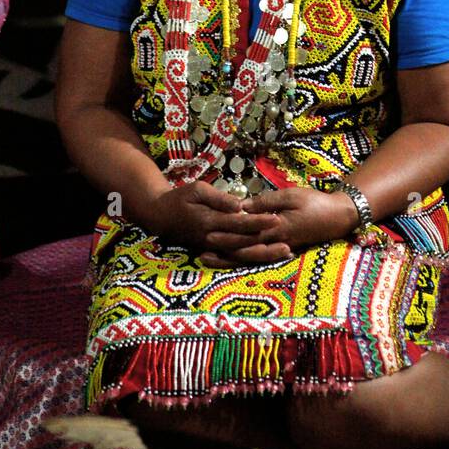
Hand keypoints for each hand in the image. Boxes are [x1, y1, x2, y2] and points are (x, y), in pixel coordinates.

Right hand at [148, 181, 292, 264]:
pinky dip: (250, 258)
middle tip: (289, 242)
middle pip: (243, 244)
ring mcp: (212, 247)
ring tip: (285, 252)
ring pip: (240, 255)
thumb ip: (218, 198)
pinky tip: (266, 255)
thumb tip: (239, 206)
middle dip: (267, 243)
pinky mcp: (212, 251)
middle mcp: (212, 239)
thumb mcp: (197, 189)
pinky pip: (233, 258)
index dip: (258, 221)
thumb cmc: (180, 198)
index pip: (239, 223)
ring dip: (263, 255)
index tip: (277, 218)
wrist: (160, 215)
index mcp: (209, 221)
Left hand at [199, 186, 357, 266]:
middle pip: (243, 250)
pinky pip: (257, 256)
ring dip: (227, 259)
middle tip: (199, 251)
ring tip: (207, 257)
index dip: (226, 234)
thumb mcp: (290, 195)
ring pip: (248, 257)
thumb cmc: (315, 202)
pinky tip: (229, 257)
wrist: (337, 217)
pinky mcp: (281, 249)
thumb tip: (242, 206)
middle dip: (221, 251)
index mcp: (276, 227)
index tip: (207, 232)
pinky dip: (242, 258)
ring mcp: (278, 248)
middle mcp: (275, 242)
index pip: (247, 233)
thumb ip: (266, 202)